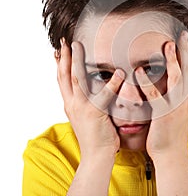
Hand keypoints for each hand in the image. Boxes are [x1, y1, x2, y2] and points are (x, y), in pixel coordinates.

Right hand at [56, 38, 124, 158]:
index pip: (61, 80)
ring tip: (79, 46)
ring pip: (77, 79)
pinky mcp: (95, 113)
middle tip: (65, 41)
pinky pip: (103, 94)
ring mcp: (81, 108)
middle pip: (64, 76)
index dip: (59, 64)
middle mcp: (72, 104)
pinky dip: (111, 82)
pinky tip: (119, 72)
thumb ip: (85, 101)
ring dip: (77, 61)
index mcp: (70, 104)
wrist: (96, 156)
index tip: (58, 50)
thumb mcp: (85, 115)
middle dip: (64, 57)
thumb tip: (90, 88)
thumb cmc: (95, 135)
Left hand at [135, 31, 187, 158]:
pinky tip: (140, 71)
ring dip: (173, 61)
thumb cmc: (172, 130)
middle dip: (186, 51)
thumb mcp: (181, 109)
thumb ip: (182, 94)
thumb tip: (181, 81)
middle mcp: (186, 99)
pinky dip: (148, 83)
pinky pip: (155, 96)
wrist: (171, 153)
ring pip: (176, 79)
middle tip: (183, 33)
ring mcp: (176, 107)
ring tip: (167, 44)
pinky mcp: (163, 115)